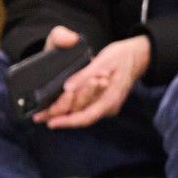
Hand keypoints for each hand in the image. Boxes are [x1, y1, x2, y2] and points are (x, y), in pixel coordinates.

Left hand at [36, 33, 150, 129]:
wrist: (138, 55)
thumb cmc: (122, 56)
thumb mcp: (103, 61)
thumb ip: (85, 75)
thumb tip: (68, 89)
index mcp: (110, 99)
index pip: (86, 116)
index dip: (67, 121)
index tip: (50, 122)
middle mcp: (109, 107)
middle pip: (81, 116)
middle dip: (60, 116)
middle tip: (39, 116)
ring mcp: (107, 105)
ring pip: (82, 113)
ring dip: (64, 112)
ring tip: (44, 113)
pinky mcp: (103, 102)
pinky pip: (86, 108)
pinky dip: (72, 107)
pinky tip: (58, 106)